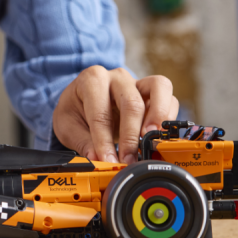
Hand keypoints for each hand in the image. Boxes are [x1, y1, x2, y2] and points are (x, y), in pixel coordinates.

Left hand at [52, 66, 178, 163]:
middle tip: (128, 159)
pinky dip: (168, 117)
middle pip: (132, 102)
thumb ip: (83, 142)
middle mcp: (117, 77)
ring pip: (160, 88)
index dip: (104, 140)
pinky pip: (170, 98)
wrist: (82, 100)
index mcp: (92, 80)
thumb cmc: (75, 111)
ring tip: (152, 140)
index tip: (108, 160)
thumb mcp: (68, 126)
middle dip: (131, 136)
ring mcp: (138, 81)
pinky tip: (159, 136)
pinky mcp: (153, 92)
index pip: (100, 112)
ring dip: (159, 117)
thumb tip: (97, 160)